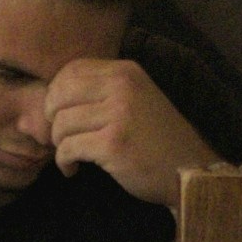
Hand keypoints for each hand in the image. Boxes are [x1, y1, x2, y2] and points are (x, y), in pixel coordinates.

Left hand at [39, 53, 211, 208]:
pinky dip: (64, 161)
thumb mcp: (137, 98)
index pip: (71, 69)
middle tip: (60, 137)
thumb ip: (104, 89)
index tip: (60, 114)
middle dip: (52, 119)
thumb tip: (56, 93)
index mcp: (126, 72)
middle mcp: (122, 87)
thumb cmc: (158, 139)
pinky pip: (68, 148)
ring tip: (71, 156)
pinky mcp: (113, 144)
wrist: (189, 172)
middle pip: (59, 94)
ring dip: (59, 144)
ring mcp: (118, 115)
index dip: (56, 92)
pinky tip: (73, 169)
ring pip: (61, 123)